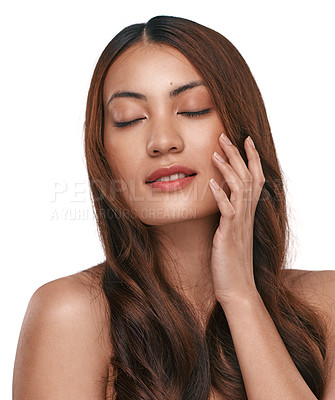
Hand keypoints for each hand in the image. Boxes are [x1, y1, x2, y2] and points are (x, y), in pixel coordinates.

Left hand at [209, 133, 264, 305]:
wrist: (236, 288)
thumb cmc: (231, 261)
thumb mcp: (231, 232)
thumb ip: (229, 215)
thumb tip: (220, 197)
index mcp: (248, 213)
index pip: (255, 179)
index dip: (252, 158)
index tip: (245, 140)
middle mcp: (247, 215)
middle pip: (248, 178)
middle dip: (237, 155)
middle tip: (225, 136)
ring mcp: (239, 224)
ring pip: (239, 189)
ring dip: (228, 170)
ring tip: (216, 153)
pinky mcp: (229, 235)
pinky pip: (228, 211)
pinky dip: (220, 196)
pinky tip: (211, 184)